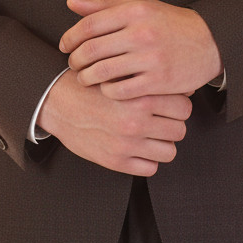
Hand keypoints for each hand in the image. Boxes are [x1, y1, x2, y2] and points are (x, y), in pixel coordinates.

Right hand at [36, 67, 191, 176]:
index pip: (184, 107)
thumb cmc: (90, 85)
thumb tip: (183, 88)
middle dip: (172, 125)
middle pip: (179, 130)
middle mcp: (136, 122)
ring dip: (162, 144)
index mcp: (140, 97)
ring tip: (151, 135)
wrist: (58, 102)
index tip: (172, 105)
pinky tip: (138, 148)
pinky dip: (147, 160)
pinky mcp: (116, 161)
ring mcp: (127, 144)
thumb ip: (149, 80)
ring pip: (169, 152)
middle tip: (161, 120)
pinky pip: (150, 168)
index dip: (179, 105)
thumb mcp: (121, 74)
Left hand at [58, 0, 222, 99]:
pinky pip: (120, 91)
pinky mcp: (158, 81)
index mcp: (135, 11)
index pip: (89, 25)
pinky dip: (107, 91)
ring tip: (85, 77)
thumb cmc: (170, 23)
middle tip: (73, 64)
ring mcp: (150, 58)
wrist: (209, 42)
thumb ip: (104, 5)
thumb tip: (71, 3)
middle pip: (91, 50)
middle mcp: (141, 33)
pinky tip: (106, 88)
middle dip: (75, 60)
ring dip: (86, 77)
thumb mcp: (139, 6)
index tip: (65, 45)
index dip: (70, 37)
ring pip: (102, 72)